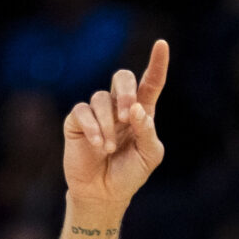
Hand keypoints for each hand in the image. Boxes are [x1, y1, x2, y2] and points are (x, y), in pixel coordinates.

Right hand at [63, 39, 168, 205]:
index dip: (157, 63)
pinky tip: (99, 146)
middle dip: (126, 91)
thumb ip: (147, 132)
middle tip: (128, 115)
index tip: (162, 45)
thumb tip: (136, 109)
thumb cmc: (130, 174)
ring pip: (101, 98)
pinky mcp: (77, 121)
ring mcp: (97, 112)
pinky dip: (93, 128)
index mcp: (142, 112)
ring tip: (111, 149)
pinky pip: (83, 112)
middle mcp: (119, 107)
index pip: (151, 82)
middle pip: (122, 77)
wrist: (104, 194)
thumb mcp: (149, 156)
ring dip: (108, 124)